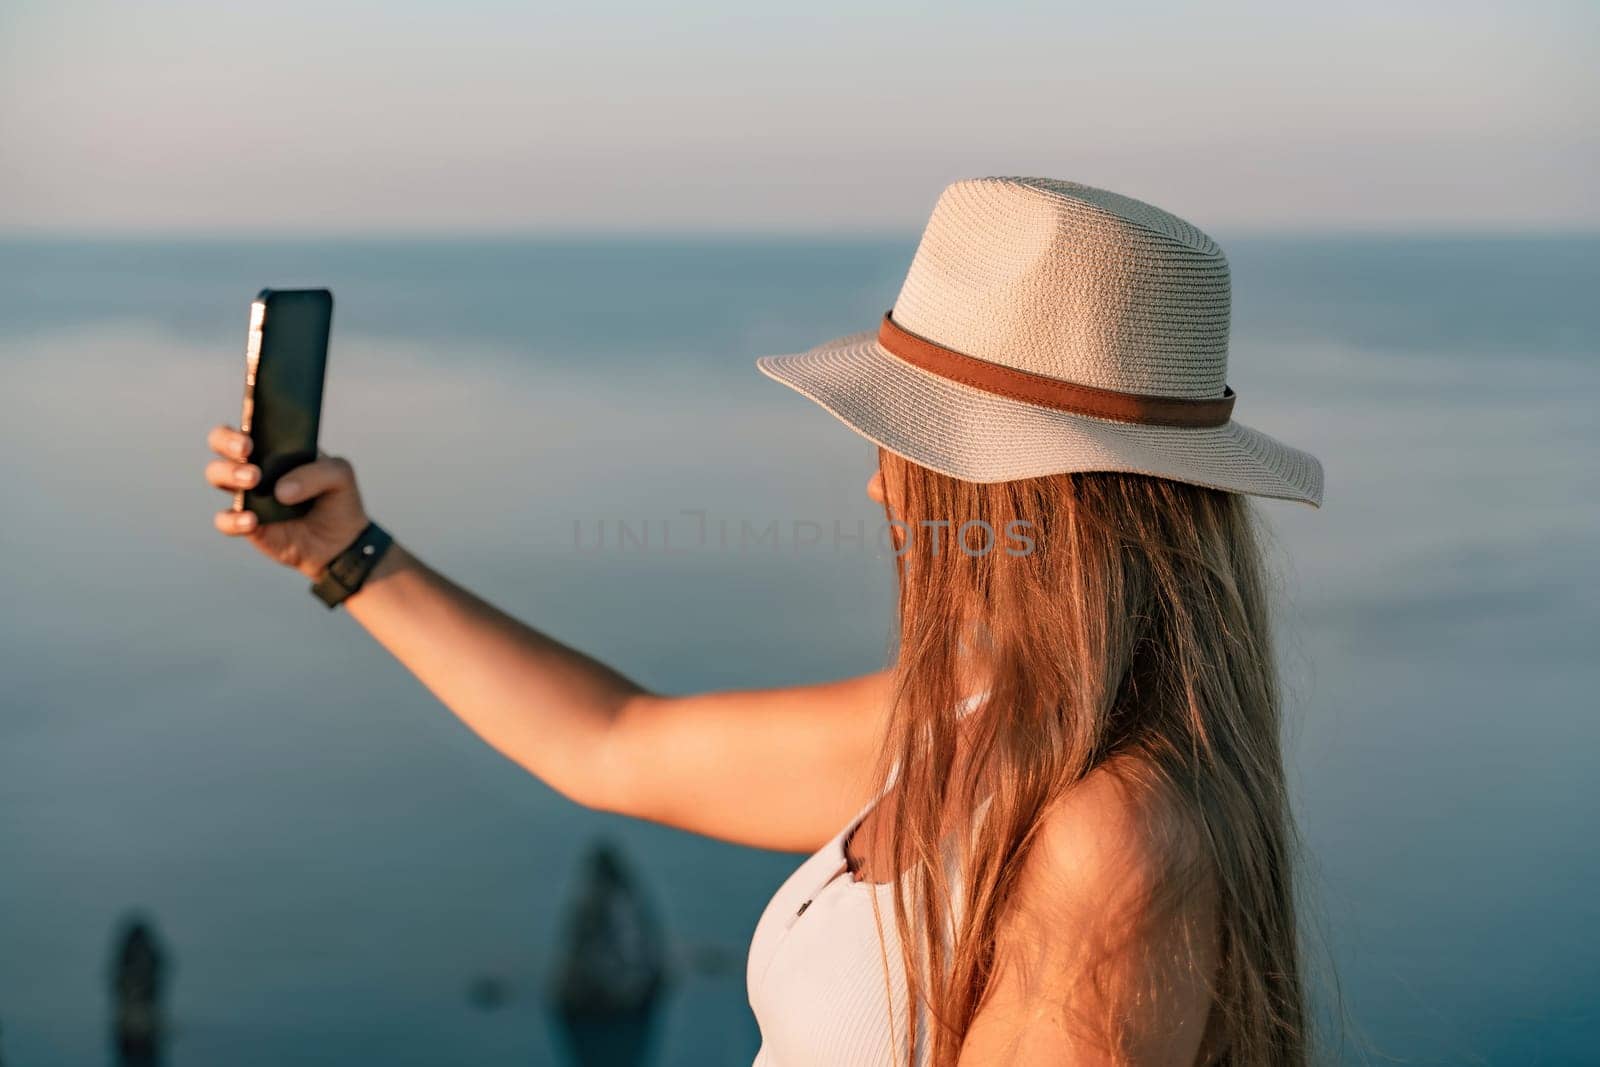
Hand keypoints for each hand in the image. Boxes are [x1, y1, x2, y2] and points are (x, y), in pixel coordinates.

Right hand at [205, 425, 371, 578]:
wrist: (342, 541)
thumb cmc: (337, 498)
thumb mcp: (339, 476)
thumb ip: (317, 473)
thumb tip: (280, 491)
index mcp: (275, 447)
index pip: (247, 424)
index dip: (239, 424)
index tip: (250, 440)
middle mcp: (254, 465)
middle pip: (220, 445)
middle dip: (227, 444)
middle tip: (248, 453)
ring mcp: (247, 494)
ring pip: (217, 475)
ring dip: (229, 474)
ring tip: (254, 481)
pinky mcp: (246, 524)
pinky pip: (225, 520)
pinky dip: (233, 519)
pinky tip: (252, 520)